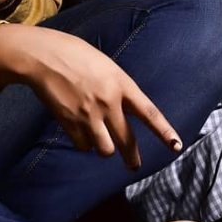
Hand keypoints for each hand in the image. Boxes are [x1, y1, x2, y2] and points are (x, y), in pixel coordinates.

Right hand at [0, 24, 182, 169]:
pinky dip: (83, 142)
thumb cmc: (75, 55)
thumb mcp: (106, 66)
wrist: (44, 56)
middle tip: (134, 166)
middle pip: (127, 141)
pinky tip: (78, 129)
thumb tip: (125, 110)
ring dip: (103, 148)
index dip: (164, 131)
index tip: (176, 146)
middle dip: (132, 158)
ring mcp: (89, 115)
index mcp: (122, 84)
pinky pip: (83, 145)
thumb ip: (118, 88)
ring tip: (98, 139)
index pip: (149, 113)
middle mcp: (109, 102)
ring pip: (105, 150)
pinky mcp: (70, 123)